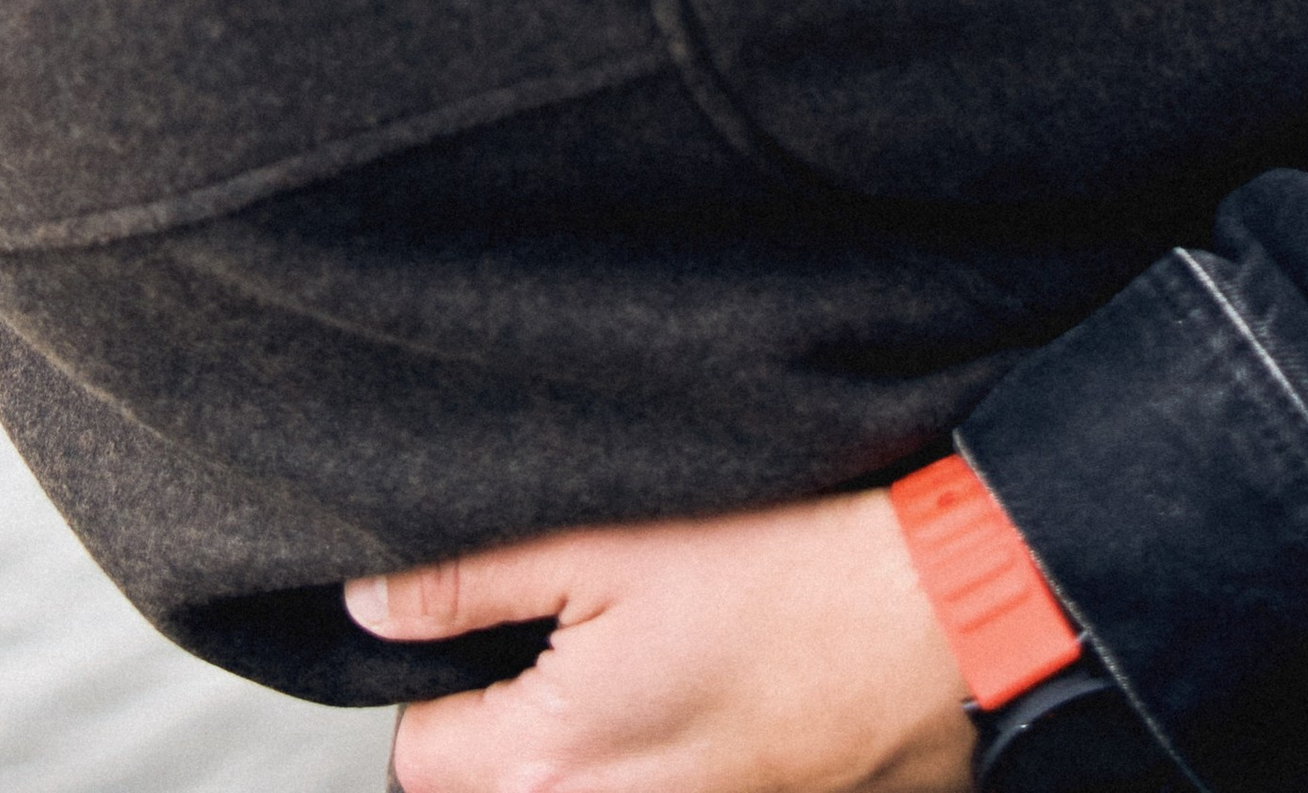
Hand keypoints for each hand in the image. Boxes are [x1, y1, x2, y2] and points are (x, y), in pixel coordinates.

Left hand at [345, 491, 974, 792]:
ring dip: (576, 749)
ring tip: (629, 662)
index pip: (420, 757)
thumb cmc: (786, 572)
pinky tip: (689, 693)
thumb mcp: (604, 540)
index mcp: (550, 766)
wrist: (936, 619)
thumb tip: (371, 606)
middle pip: (494, 791)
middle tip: (558, 640)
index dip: (434, 681)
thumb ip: (468, 581)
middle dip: (501, 730)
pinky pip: (650, 791)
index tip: (479, 628)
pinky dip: (645, 761)